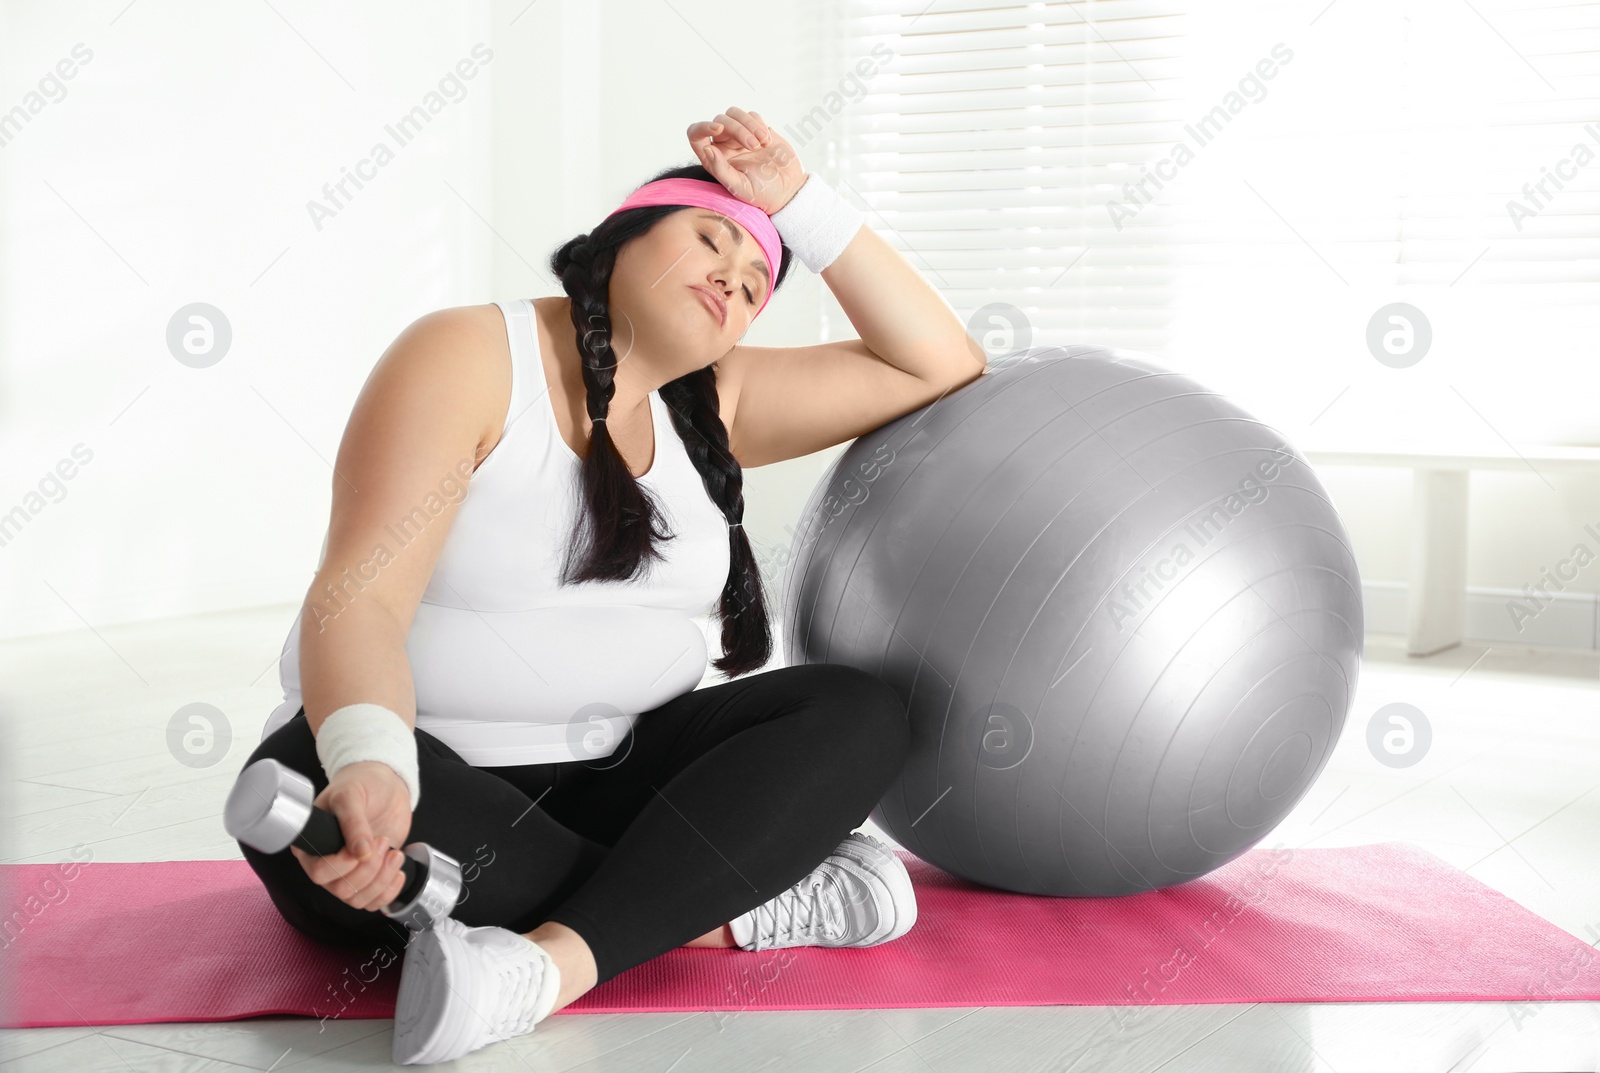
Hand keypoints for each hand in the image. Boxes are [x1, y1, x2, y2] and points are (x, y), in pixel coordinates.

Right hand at [290, 760, 413, 911]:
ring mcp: (347, 873)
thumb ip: (353, 823)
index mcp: (311, 846)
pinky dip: (389, 891)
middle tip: (383, 841)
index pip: (319, 872)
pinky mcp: (368, 877)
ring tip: (394, 853)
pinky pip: (373, 901)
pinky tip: (397, 871)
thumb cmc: (361, 784)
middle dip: (369, 869)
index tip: (365, 844)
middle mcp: (325, 864)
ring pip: (357, 899)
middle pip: (341, 890)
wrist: (385, 785)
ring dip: (382, 879)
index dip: (344, 864)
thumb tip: (360, 853)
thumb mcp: (352, 795)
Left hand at [687, 106, 807, 214]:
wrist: (788, 190)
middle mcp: (724, 145)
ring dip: (749, 124)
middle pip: (720, 120)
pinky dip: (759, 125)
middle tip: (754, 146)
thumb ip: (720, 169)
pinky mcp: (756, 129)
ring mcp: (740, 135)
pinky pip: (752, 115)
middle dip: (737, 129)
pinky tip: (768, 142)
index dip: (702, 127)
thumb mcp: (739, 187)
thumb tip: (707, 147)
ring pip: (734, 113)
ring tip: (762, 142)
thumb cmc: (761, 193)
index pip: (696, 135)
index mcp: (714, 159)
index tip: (718, 128)